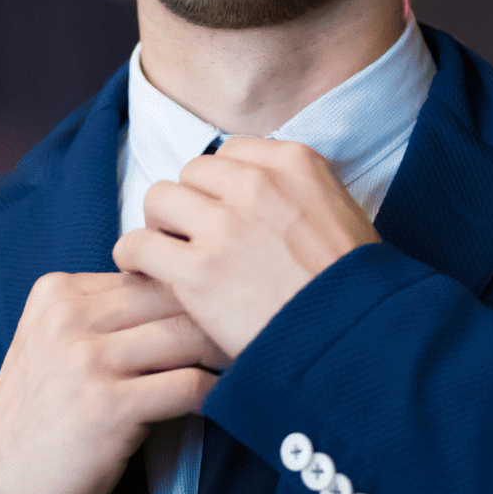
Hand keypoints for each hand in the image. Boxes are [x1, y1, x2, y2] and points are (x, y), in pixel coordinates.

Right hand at [0, 271, 228, 493]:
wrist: (0, 481)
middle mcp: (69, 319)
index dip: (189, 290)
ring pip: (185, 335)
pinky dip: (214, 391)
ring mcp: (86, 361)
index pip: (145, 273)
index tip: (221, 305)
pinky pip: (187, 385)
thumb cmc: (41, 412)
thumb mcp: (53, 341)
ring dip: (222, 350)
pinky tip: (221, 398)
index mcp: (57, 293)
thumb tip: (181, 293)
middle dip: (214, 313)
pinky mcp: (108, 407)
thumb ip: (102, 313)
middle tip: (250, 329)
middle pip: (169, 297)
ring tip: (245, 360)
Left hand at [114, 137, 378, 359]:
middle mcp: (256, 184)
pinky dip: (134, 256)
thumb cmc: (354, 288)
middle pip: (193, 172)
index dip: (221, 185)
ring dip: (160, 225)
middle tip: (193, 236)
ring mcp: (225, 226)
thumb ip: (296, 192)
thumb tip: (257, 191)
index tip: (222, 211)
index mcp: (294, 163)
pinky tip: (143, 271)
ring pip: (160, 198)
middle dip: (190, 202)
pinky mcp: (198, 271)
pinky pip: (139, 244)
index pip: (232, 153)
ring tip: (168, 252)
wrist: (358, 340)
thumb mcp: (342, 214)